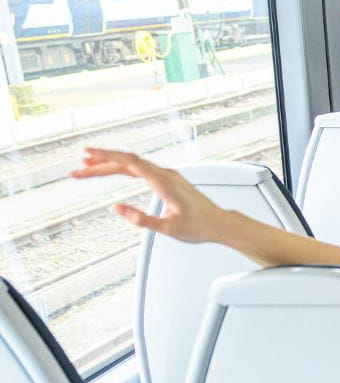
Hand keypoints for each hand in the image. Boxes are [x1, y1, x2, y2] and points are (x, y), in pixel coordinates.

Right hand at [70, 148, 229, 244]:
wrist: (219, 223)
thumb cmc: (199, 227)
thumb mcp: (168, 228)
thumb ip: (141, 219)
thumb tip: (116, 208)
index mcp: (164, 181)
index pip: (130, 162)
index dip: (107, 156)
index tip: (88, 153)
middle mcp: (165, 174)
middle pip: (127, 162)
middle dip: (100, 164)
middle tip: (77, 170)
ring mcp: (166, 175)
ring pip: (133, 165)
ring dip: (110, 165)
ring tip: (87, 167)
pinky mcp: (167, 180)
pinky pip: (140, 169)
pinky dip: (123, 168)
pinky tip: (112, 170)